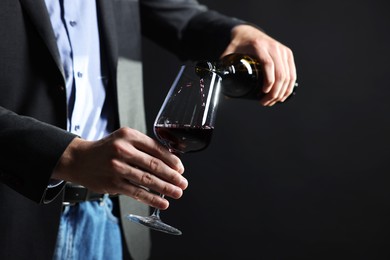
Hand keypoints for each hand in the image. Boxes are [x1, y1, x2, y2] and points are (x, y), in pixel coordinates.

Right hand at [52, 127, 186, 209]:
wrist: (79, 159)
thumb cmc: (106, 149)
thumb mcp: (124, 139)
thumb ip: (144, 146)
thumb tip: (169, 160)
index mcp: (129, 136)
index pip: (156, 148)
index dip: (172, 160)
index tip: (181, 168)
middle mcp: (123, 150)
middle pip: (154, 165)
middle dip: (172, 176)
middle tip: (183, 183)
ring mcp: (117, 167)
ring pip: (147, 180)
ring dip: (165, 188)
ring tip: (177, 193)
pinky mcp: (113, 183)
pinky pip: (137, 192)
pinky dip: (152, 198)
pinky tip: (162, 202)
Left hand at [221, 24, 296, 105]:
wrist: (248, 32)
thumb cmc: (238, 44)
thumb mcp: (229, 52)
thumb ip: (223, 66)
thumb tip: (220, 85)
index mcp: (259, 46)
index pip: (268, 65)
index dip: (268, 81)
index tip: (263, 93)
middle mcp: (273, 47)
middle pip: (280, 73)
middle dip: (274, 92)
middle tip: (265, 102)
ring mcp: (282, 50)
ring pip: (288, 75)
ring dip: (282, 91)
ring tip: (272, 101)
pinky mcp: (287, 54)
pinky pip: (292, 72)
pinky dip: (289, 86)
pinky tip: (283, 95)